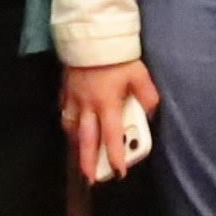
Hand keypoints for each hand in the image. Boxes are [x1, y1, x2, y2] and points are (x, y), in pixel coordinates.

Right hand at [61, 60, 159, 181]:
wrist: (90, 37)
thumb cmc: (117, 57)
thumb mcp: (140, 75)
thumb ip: (148, 97)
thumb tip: (150, 114)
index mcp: (107, 104)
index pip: (111, 136)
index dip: (115, 155)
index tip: (119, 171)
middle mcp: (87, 106)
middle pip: (86, 140)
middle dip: (87, 162)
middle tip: (90, 179)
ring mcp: (73, 100)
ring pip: (72, 129)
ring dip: (77, 146)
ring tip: (81, 157)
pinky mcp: (66, 92)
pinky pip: (65, 114)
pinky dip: (69, 126)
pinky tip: (72, 130)